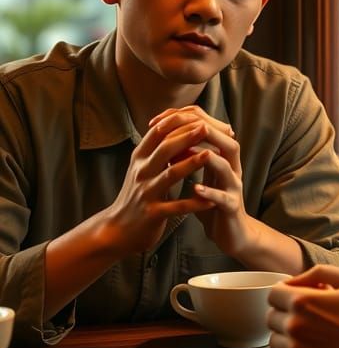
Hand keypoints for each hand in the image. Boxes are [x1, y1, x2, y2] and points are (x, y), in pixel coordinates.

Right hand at [104, 113, 216, 255]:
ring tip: (211, 155)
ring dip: (191, 164)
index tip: (199, 117)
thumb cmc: (136, 196)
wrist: (118, 230)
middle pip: (164, 149)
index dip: (177, 124)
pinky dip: (195, 203)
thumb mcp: (142, 169)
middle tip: (206, 127)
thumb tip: (178, 128)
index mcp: (140, 159)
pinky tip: (212, 201)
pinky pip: (177, 207)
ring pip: (170, 174)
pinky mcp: (153, 214)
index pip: (157, 133)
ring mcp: (146, 193)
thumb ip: (157, 151)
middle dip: (186, 137)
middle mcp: (141, 173)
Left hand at [150, 106, 255, 258]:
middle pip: (224, 138)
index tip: (159, 120)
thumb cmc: (210, 201)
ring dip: (207, 157)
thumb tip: (166, 138)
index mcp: (222, 156)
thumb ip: (186, 155)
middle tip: (172, 127)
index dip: (184, 118)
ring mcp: (233, 186)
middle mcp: (231, 167)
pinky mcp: (232, 207)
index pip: (208, 125)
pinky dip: (209, 192)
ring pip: (225, 165)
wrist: (230, 233)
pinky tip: (195, 189)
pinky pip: (222, 198)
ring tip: (188, 151)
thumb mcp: (199, 174)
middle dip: (199, 129)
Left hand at [267, 264, 338, 347]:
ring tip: (310, 332)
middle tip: (307, 314)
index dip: (285, 292)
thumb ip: (320, 273)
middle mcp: (293, 325)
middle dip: (286, 312)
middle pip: (271, 316)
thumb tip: (294, 280)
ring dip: (287, 334)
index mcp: (301, 301)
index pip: (273, 293)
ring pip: (275, 339)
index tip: (298, 295)